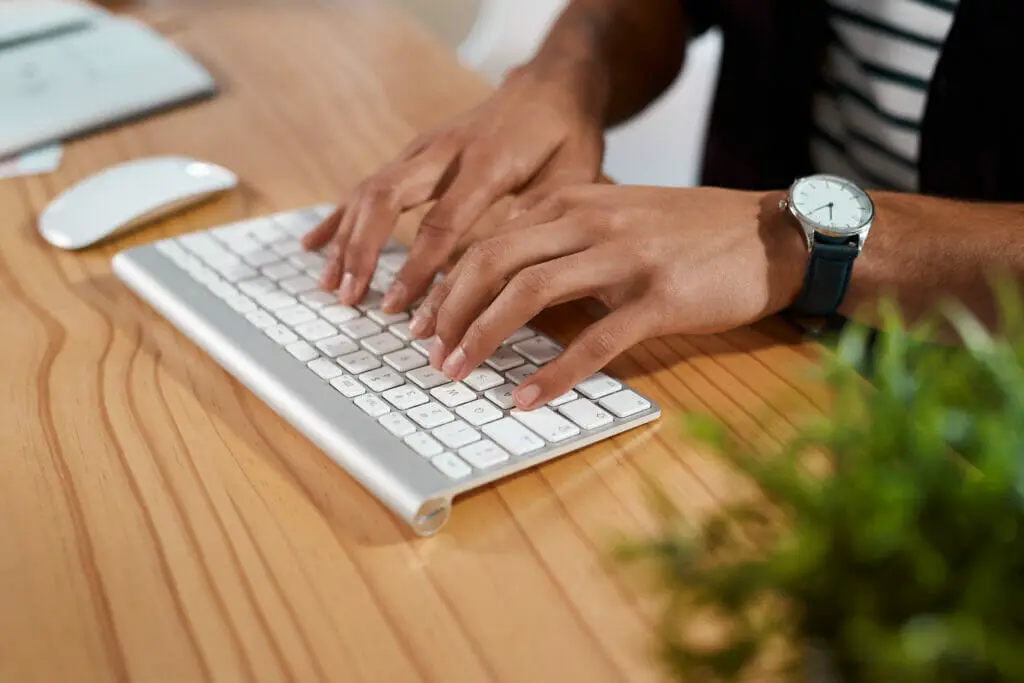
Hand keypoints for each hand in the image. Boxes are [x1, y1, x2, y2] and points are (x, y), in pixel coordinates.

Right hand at [301, 68, 605, 312]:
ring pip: (371, 190)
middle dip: (363, 251)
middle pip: (387, 198)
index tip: (399, 307)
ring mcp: (425, 147)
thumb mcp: (574, 176)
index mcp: (489, 161)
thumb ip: (540, 217)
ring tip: (330, 286)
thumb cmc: (567, 136)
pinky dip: (341, 215)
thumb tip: (506, 268)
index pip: (442, 221)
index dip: (417, 268)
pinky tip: (316, 245)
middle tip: (352, 299)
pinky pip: (369, 183)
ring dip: (346, 239)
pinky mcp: (415, 150)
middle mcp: (447, 150)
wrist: (551, 83)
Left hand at [409, 185, 808, 408]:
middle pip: (494, 260)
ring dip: (483, 336)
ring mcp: (625, 258)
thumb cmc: (692, 231)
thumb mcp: (619, 215)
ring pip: (531, 292)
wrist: (772, 235)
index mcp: (576, 201)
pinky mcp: (659, 298)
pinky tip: (526, 399)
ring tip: (457, 372)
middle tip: (426, 350)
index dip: (447, 281)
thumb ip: (566, 234)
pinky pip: (594, 340)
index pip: (490, 237)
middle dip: (449, 309)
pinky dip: (553, 374)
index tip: (422, 318)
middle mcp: (591, 221)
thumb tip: (509, 276)